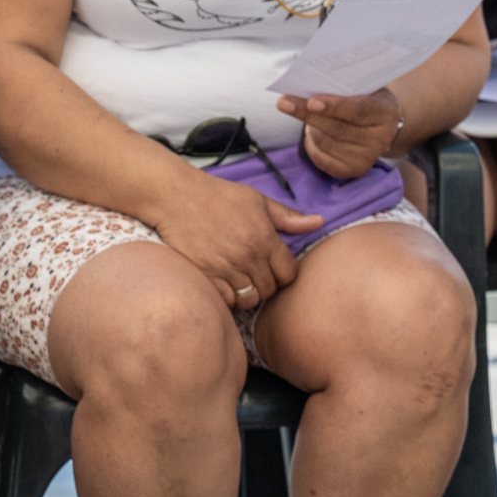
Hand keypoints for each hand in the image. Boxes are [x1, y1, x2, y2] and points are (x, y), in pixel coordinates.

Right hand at [151, 169, 319, 310]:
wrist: (176, 197)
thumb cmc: (218, 196)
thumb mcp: (257, 200)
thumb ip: (288, 217)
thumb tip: (319, 222)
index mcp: (264, 237)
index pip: (289, 273)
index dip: (284, 274)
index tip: (274, 268)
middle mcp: (247, 256)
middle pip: (270, 290)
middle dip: (267, 285)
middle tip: (256, 274)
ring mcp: (225, 268)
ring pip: (249, 299)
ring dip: (248, 294)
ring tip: (241, 281)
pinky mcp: (205, 275)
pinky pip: (226, 301)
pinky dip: (228, 297)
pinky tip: (225, 284)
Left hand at [275, 85, 401, 180]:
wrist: (380, 125)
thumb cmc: (365, 98)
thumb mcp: (363, 86)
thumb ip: (342, 86)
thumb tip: (307, 85)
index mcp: (386, 111)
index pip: (357, 110)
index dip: (334, 106)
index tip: (311, 101)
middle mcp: (380, 138)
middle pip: (337, 128)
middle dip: (308, 115)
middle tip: (284, 103)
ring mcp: (367, 157)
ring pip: (325, 142)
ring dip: (310, 127)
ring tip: (308, 113)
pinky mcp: (353, 170)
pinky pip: (321, 158)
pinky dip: (310, 143)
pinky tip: (313, 132)